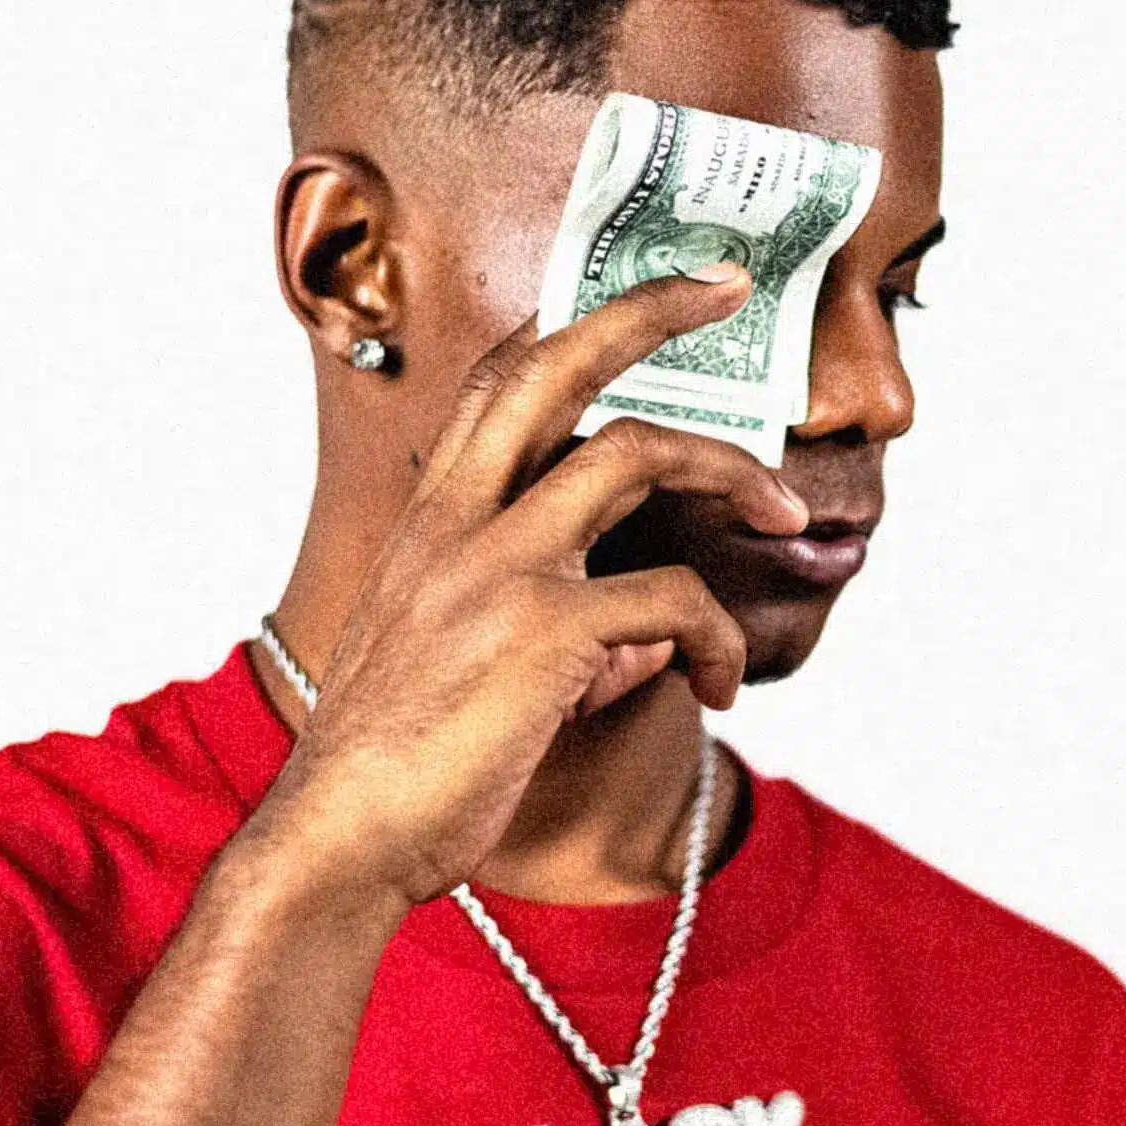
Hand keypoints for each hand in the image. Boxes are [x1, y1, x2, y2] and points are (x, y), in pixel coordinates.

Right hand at [249, 269, 802, 907]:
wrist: (340, 839)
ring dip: (732, 470)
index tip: (637, 300)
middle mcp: (458, 522)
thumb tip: (634, 631)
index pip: (496, 382)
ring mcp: (500, 566)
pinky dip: (719, 637)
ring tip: (785, 512)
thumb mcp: (442, 659)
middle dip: (648, 311)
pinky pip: (675, 598)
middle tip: (725, 287)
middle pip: (558, 368)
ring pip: (638, 452)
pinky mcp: (545, 630)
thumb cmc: (394, 764)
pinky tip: (720, 686)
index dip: (568, 325)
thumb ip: (530, 618)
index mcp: (431, 521)